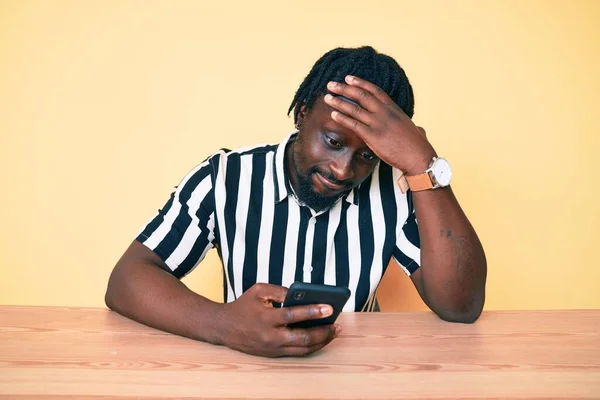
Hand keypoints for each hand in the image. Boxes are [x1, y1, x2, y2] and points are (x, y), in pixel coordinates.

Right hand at [219, 283, 340, 356]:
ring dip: (321, 341)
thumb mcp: (259, 290)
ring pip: (303, 349)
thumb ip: (280, 290)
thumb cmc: (244, 305)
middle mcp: (270, 336)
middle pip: (303, 338)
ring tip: (334, 332)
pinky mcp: (274, 354)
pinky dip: (312, 346)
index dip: (313, 311)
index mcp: (266, 318)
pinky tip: (322, 338)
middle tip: (337, 325)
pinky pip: (297, 352)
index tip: (329, 307)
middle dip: (323, 332)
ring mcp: (273, 348)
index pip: (294, 315)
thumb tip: (302, 295)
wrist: (225, 327)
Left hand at [324, 75, 436, 173]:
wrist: (419, 157)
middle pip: (361, 95)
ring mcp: (378, 123)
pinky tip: (333, 114)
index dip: (360, 83)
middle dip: (344, 88)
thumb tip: (419, 129)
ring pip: (354, 108)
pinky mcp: (373, 136)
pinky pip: (354, 124)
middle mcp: (385, 112)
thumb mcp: (415, 129)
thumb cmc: (418, 146)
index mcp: (393, 108)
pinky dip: (342, 118)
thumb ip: (411, 126)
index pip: (374, 90)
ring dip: (339, 101)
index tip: (348, 78)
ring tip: (327, 97)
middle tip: (331, 84)